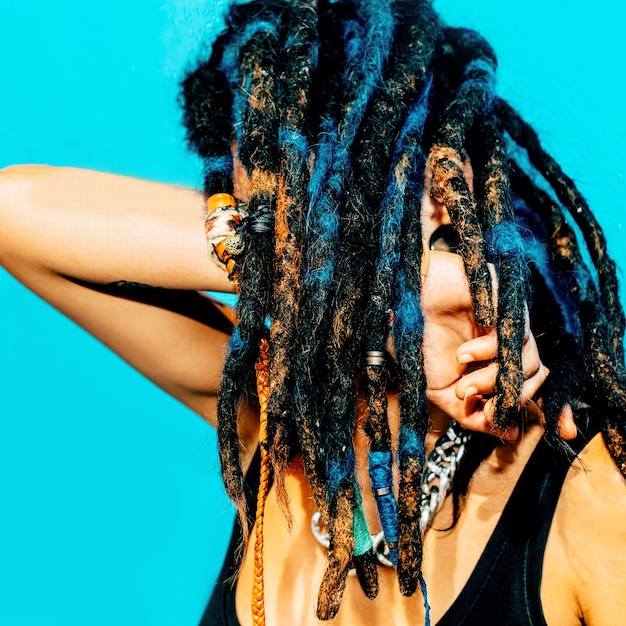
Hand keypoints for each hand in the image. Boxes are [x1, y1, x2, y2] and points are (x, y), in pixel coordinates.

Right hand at [420, 251, 574, 440]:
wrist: (409, 304)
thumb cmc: (424, 343)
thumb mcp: (444, 393)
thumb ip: (473, 416)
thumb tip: (510, 434)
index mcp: (500, 367)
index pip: (533, 391)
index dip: (546, 412)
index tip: (541, 430)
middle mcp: (511, 347)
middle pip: (534, 381)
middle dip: (506, 401)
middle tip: (472, 401)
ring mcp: (511, 326)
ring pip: (528, 364)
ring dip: (493, 382)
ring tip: (464, 386)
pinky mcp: (508, 305)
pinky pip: (512, 337)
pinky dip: (488, 352)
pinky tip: (464, 354)